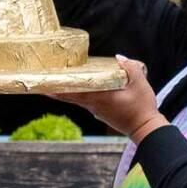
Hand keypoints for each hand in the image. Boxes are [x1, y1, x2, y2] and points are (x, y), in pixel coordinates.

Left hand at [50, 55, 167, 144]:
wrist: (146, 128)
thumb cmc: (142, 107)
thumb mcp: (140, 83)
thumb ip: (130, 68)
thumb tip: (119, 58)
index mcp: (99, 97)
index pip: (74, 92)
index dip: (58, 88)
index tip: (44, 86)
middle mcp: (93, 105)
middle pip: (70, 96)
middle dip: (55, 90)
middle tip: (41, 85)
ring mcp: (96, 110)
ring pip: (76, 99)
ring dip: (65, 93)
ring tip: (53, 86)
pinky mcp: (101, 113)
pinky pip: (84, 102)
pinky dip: (77, 95)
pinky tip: (77, 90)